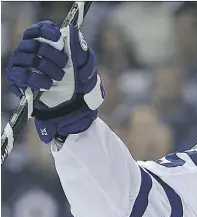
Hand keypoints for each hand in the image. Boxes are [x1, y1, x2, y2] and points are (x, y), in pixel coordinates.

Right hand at [5, 20, 103, 142]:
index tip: (57, 38)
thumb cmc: (79, 90)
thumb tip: (75, 32)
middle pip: (32, 43)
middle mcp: (30, 54)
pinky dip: (35, 78)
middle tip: (63, 64)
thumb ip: (82, 52)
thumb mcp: (86, 71)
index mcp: (45, 47)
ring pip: (25, 57)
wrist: (74, 113)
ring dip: (45, 67)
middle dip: (50, 53)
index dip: (45, 31)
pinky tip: (47, 85)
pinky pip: (20, 74)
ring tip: (59, 78)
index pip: (37, 31)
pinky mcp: (17, 82)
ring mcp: (21, 67)